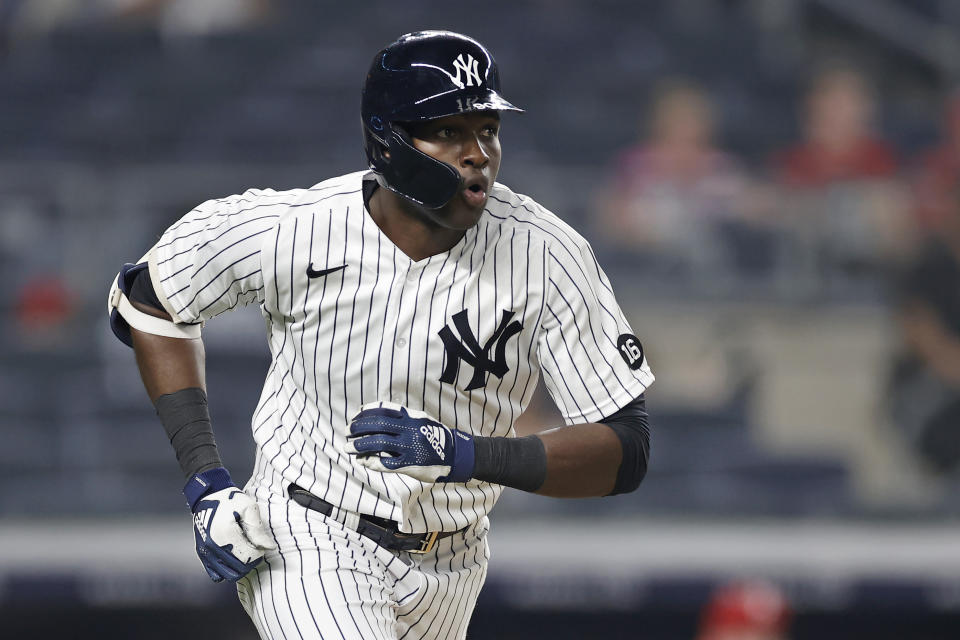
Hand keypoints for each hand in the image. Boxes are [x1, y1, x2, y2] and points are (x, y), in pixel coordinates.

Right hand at [183, 467, 276, 582]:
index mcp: (226, 533)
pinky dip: (226, 572)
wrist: (208, 496)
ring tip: (245, 554)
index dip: (259, 553)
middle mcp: (213, 545)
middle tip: (255, 549)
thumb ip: (258, 530)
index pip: (248, 557)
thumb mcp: (249, 508)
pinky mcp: (202, 554)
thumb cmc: (231, 501)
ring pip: (228, 574)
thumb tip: (270, 547)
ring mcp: (206, 552)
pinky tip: (233, 560)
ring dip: (240, 569)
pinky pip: (215, 574)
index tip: (261, 544)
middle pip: (239, 568)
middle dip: (251, 562)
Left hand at [346, 402, 474, 482]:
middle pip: (377, 426)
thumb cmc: (434, 435)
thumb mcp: (420, 419)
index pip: (382, 410)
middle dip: (358, 429)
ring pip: (378, 444)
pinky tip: (362, 461)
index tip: (354, 416)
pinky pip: (386, 462)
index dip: (365, 413)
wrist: (454, 454)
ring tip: (348, 448)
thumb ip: (402, 417)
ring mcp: (409, 447)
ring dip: (360, 445)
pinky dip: (371, 461)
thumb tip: (376, 414)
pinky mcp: (410, 464)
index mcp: (410, 417)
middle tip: (346, 432)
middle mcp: (409, 430)